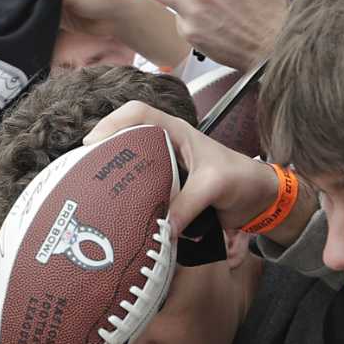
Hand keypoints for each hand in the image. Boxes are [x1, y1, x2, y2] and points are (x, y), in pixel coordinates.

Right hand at [84, 100, 282, 235]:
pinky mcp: (169, 194)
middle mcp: (166, 149)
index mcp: (176, 132)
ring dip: (114, 182)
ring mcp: (166, 172)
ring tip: (92, 196)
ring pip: (132, 171)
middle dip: (103, 155)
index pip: (138, 113)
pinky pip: (144, 197)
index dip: (112, 123)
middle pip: (125, 142)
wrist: (260, 200)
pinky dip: (131, 205)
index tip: (92, 144)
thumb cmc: (242, 177)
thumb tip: (164, 230)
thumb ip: (190, 203)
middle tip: (83, 174)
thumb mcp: (216, 185)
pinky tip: (118, 217)